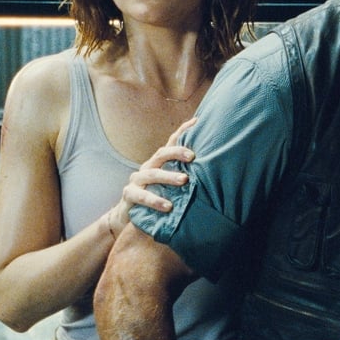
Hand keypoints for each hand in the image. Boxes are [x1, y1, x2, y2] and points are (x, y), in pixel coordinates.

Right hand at [104, 118, 196, 236]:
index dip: (182, 131)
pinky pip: (142, 196)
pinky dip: (155, 200)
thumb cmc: (156, 198)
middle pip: (161, 154)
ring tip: (184, 181)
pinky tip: (168, 206)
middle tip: (192, 157)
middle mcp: (147, 167)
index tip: (197, 122)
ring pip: (152, 174)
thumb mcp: (170, 186)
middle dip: (176, 153)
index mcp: (158, 162)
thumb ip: (184, 176)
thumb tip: (210, 169)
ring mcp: (137, 180)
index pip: (170, 144)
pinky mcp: (129, 194)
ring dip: (168, 177)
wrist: (129, 217)